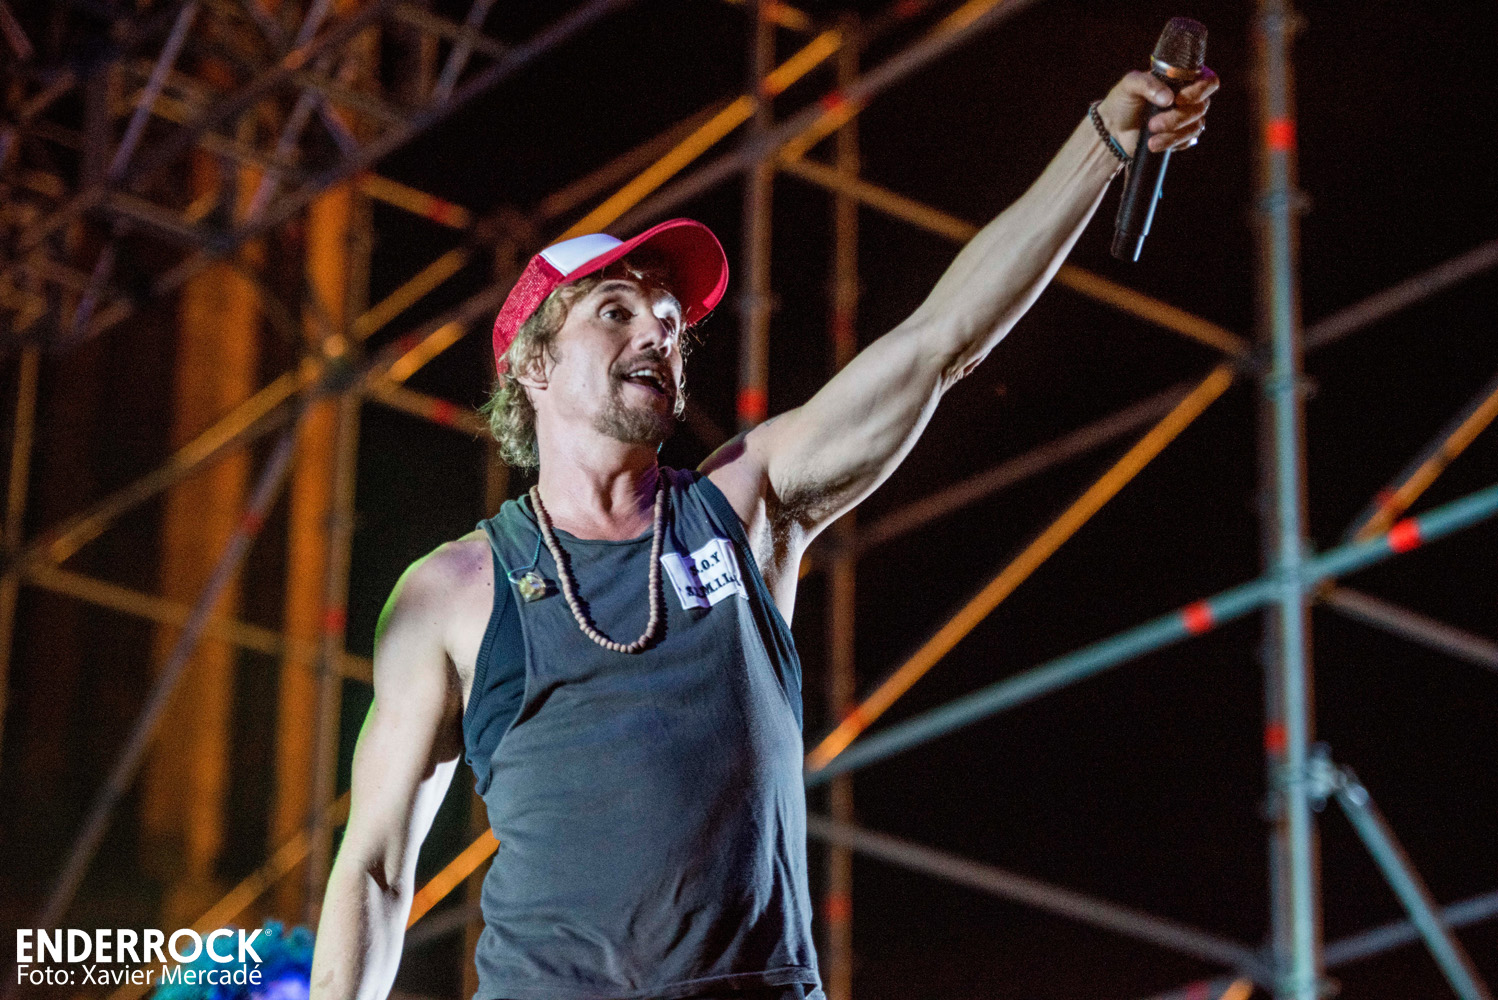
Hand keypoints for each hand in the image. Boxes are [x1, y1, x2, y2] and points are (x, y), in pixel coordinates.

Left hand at [1096, 66, 1217, 155]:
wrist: (1112, 128)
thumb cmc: (1124, 100)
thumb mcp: (1130, 84)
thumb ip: (1147, 83)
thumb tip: (1168, 98)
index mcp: (1183, 79)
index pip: (1209, 81)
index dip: (1200, 90)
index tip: (1179, 99)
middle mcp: (1190, 98)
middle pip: (1201, 107)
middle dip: (1177, 117)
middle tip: (1153, 122)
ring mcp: (1187, 119)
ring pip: (1195, 127)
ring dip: (1172, 133)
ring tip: (1150, 135)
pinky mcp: (1180, 138)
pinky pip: (1187, 142)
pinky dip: (1170, 143)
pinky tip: (1153, 143)